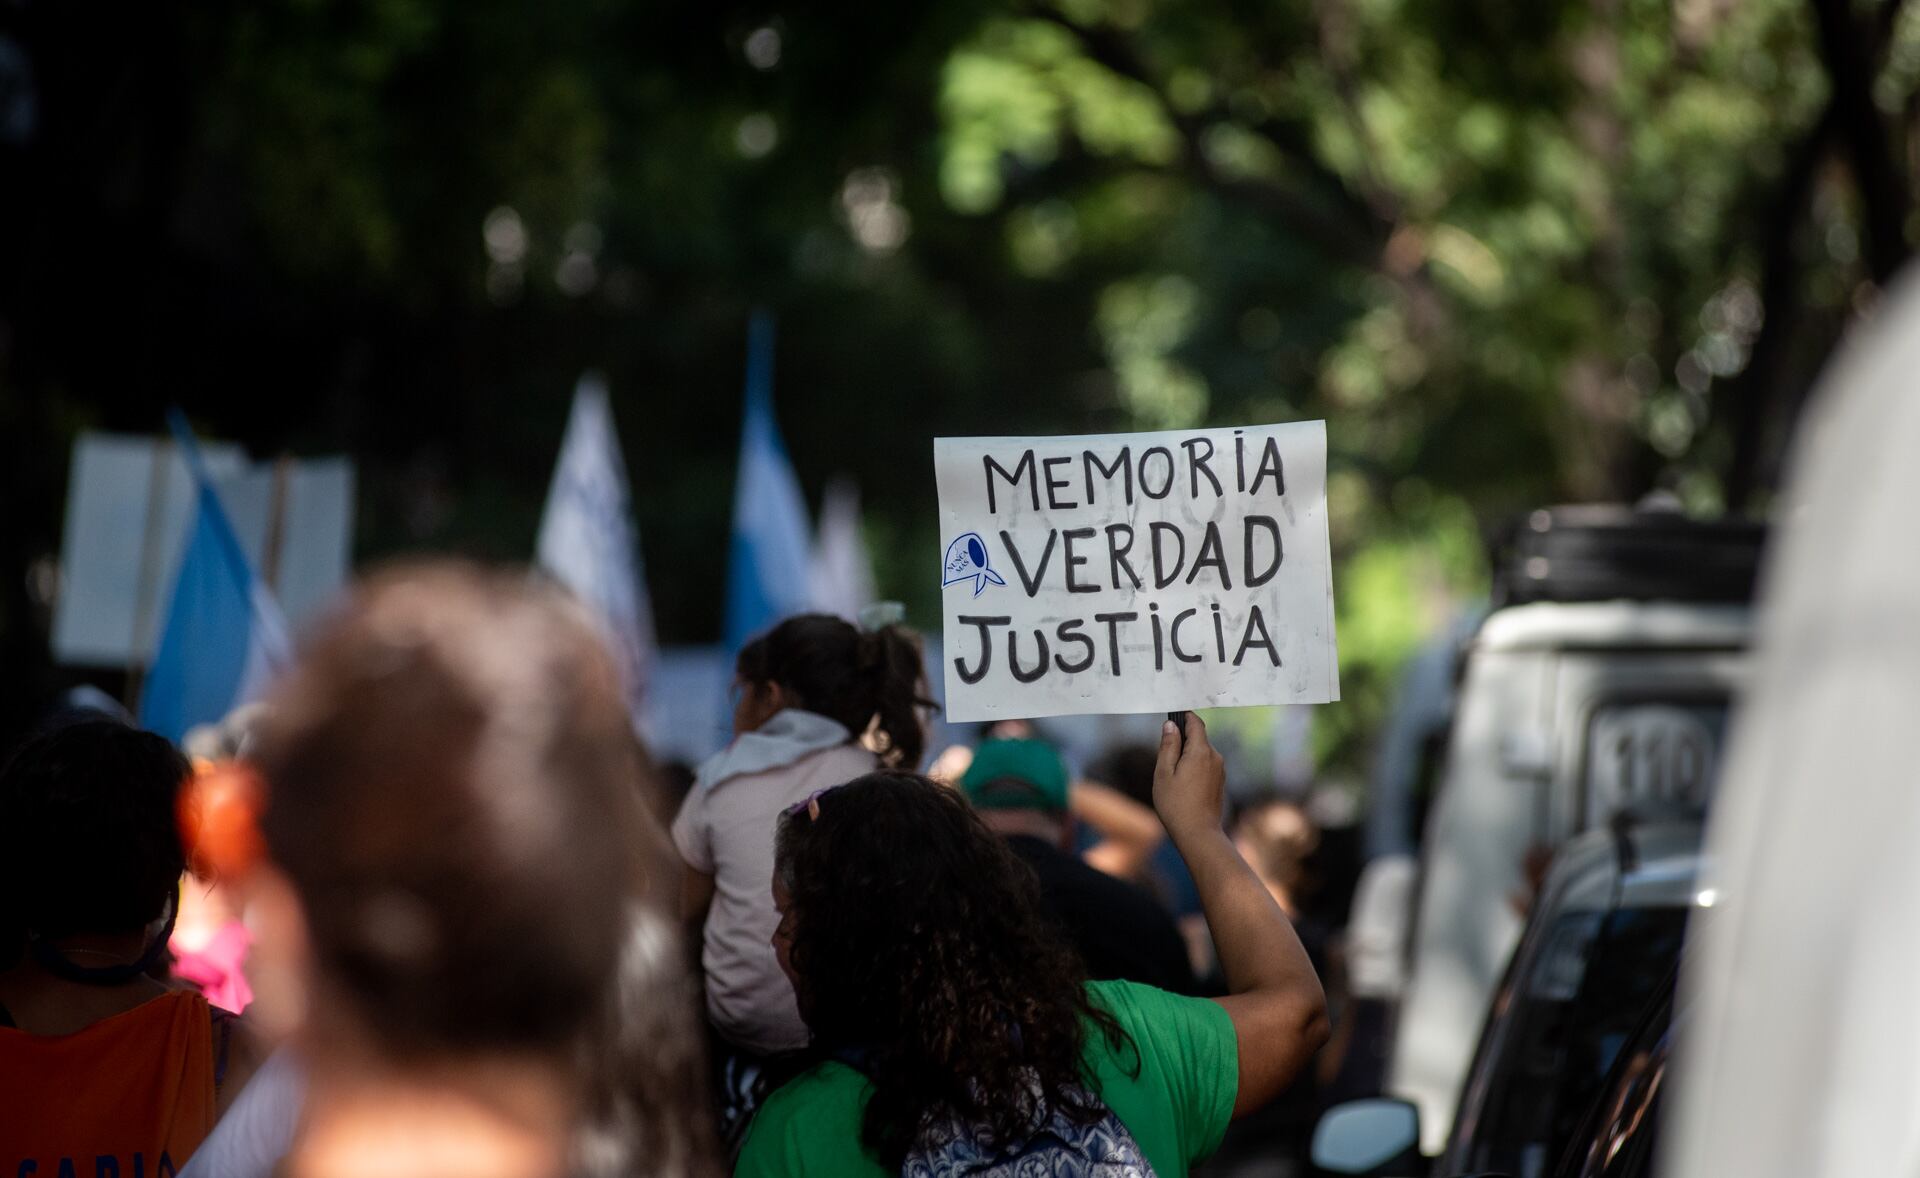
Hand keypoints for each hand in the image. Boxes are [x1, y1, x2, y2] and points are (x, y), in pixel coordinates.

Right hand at [1152, 713, 1225, 840]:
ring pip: (1202, 753)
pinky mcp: (1220, 782)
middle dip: (1182, 741)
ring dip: (1188, 756)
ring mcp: (1220, 770)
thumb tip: (1171, 725)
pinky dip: (1194, 768)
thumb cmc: (1176, 805)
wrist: (1198, 834)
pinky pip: (1206, 765)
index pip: (1195, 723)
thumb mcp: (1164, 773)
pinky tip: (1183, 787)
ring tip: (1173, 777)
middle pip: (1198, 738)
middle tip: (1165, 758)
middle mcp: (1215, 757)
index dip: (1184, 717)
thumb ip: (1168, 746)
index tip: (1172, 718)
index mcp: (1200, 751)